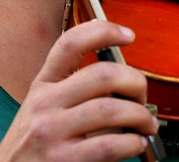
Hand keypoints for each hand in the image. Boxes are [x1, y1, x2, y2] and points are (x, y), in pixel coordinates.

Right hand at [0, 20, 157, 161]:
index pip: (70, 43)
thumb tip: (121, 80)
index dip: (102, 31)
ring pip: (110, 109)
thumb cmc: (32, 144)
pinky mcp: (62, 160)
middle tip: (142, 96)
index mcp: (43, 84)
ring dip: (140, 116)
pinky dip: (132, 143)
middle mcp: (45, 103)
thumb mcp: (42, 106)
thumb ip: (72, 90)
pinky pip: (109, 145)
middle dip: (135, 82)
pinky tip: (135, 145)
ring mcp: (52, 131)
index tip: (127, 34)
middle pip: (101, 75)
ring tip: (146, 124)